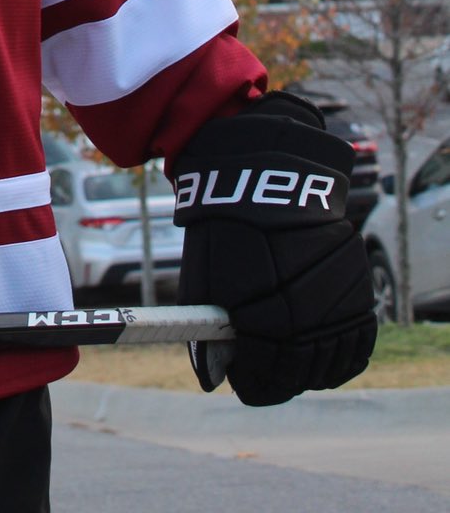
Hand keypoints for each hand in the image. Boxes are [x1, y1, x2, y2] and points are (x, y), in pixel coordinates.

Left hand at [174, 91, 376, 406]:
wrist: (269, 178)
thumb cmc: (228, 228)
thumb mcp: (204, 276)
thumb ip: (209, 332)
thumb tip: (214, 378)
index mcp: (263, 313)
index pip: (263, 371)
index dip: (252, 382)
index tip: (243, 384)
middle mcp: (307, 313)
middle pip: (297, 371)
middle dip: (277, 380)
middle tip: (264, 379)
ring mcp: (337, 304)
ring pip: (329, 362)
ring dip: (308, 372)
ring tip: (289, 365)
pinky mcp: (360, 292)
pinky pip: (357, 344)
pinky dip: (340, 357)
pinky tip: (320, 355)